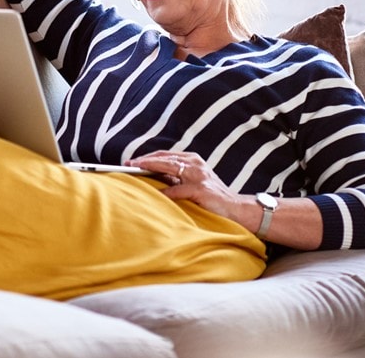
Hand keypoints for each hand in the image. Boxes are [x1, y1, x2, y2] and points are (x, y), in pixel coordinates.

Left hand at [126, 151, 248, 221]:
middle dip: (145, 160)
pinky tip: (154, 194)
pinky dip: (166, 192)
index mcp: (192, 160)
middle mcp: (195, 164)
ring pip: (170, 167)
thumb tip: (150, 177)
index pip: (165, 155)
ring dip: (151, 167)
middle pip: (165, 158)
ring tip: (136, 170)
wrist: (237, 209)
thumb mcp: (191, 183)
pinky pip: (179, 190)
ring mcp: (199, 176)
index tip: (131, 161)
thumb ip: (174, 178)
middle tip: (128, 164)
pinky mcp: (202, 190)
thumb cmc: (211, 197)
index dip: (147, 157)